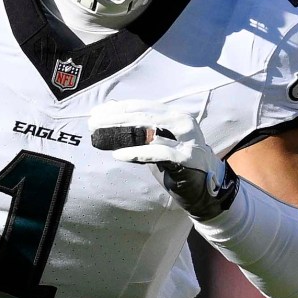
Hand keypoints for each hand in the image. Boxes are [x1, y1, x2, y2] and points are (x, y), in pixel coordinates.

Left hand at [88, 101, 235, 218]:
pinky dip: (137, 153)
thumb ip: (138, 131)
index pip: (143, 106)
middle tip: (93, 122)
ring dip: (122, 132)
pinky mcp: (187, 159)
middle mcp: (183, 123)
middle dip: (116, 117)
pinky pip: (159, 153)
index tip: (95, 112)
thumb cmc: (176, 165)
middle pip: (144, 115)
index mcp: (175, 116)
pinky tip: (118, 155)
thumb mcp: (155, 145)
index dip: (118, 108)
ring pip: (150, 130)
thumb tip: (111, 115)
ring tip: (100, 134)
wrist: (204, 190)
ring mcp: (187, 140)